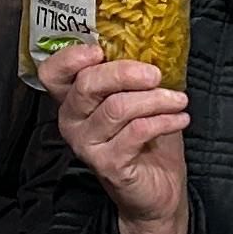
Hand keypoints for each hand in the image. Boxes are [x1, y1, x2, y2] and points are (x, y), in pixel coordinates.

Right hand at [41, 44, 191, 233]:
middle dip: (125, 73)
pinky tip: (180, 118)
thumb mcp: (138, 99)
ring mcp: (86, 145)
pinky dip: (163, 121)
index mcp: (73, 99)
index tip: (100, 50)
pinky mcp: (106, 164)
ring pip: (116, 108)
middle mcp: (71, 121)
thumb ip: (132, 76)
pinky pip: (135, 132)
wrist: (157, 190)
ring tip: (179, 100)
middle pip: (87, 84)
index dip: (70, 58)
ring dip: (154, 99)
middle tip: (156, 74)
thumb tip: (151, 43)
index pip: (52, 73)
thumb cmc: (146, 140)